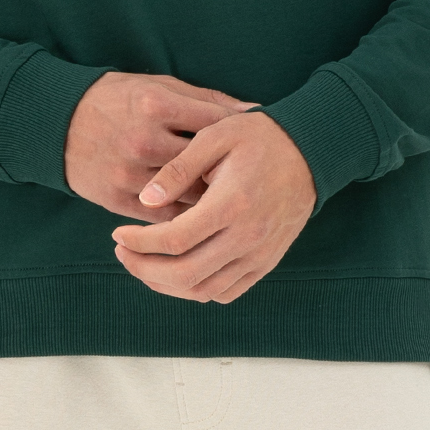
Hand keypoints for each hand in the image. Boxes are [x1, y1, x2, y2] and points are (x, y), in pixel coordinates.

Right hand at [64, 71, 248, 219]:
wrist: (54, 124)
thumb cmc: (115, 100)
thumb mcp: (158, 86)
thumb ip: (205, 99)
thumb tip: (254, 112)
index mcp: (156, 105)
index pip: (215, 124)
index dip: (240, 137)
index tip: (256, 145)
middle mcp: (143, 140)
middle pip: (204, 165)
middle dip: (230, 173)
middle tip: (250, 181)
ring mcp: (128, 172)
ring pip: (186, 196)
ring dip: (210, 200)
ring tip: (230, 200)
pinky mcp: (115, 198)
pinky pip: (161, 217)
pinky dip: (183, 218)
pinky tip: (199, 215)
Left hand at [110, 110, 317, 305]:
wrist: (311, 152)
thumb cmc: (260, 138)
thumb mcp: (216, 137)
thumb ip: (178, 169)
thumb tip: (145, 201)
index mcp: (231, 204)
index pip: (173, 240)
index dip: (138, 242)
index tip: (117, 233)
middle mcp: (247, 237)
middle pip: (184, 274)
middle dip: (143, 268)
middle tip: (122, 253)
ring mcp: (259, 255)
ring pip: (202, 290)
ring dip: (165, 284)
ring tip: (143, 264)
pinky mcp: (266, 263)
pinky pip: (225, 292)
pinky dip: (196, 290)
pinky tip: (177, 272)